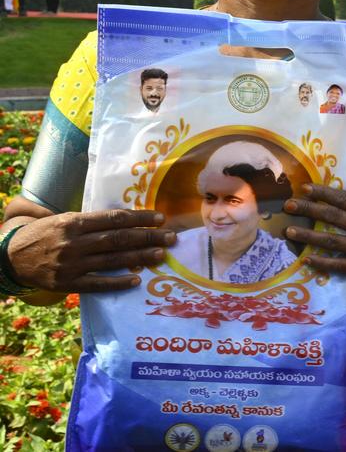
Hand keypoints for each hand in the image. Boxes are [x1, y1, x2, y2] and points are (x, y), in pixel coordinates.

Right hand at [7, 210, 173, 292]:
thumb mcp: (64, 220)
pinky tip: (136, 280)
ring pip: (113, 260)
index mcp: (73, 222)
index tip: (161, 218)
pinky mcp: (67, 284)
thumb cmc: (44, 234)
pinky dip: (118, 282)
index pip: (114, 219)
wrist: (11, 257)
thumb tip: (128, 220)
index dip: (140, 218)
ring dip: (140, 258)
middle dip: (148, 238)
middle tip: (171, 237)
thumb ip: (92, 222)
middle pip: (119, 239)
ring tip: (162, 255)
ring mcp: (71, 264)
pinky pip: (97, 284)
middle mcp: (74, 243)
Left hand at [283, 185, 345, 279]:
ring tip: (290, 232)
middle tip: (288, 205)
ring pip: (332, 241)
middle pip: (333, 217)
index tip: (305, 189)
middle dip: (309, 210)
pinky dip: (323, 262)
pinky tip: (308, 260)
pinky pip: (341, 265)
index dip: (323, 193)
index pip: (344, 199)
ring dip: (309, 236)